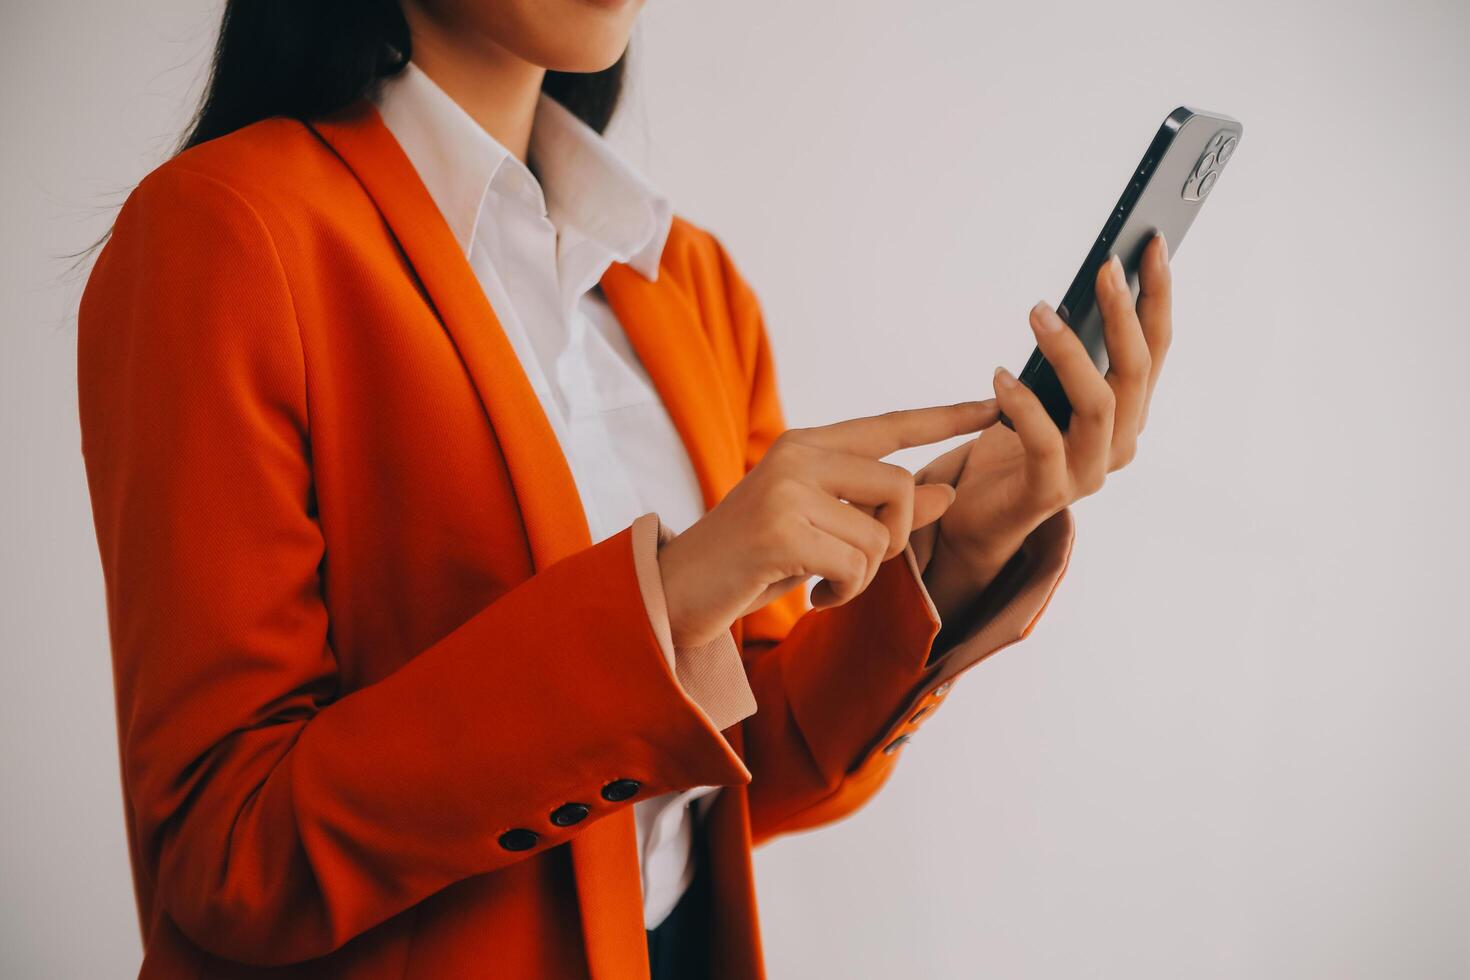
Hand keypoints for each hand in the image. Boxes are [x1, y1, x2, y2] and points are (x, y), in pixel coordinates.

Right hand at [658, 402, 1001, 647]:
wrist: (677, 592)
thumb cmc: (751, 561)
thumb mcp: (823, 529)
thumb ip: (879, 508)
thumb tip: (947, 490)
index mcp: (807, 445)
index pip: (891, 425)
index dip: (945, 417)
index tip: (992, 405)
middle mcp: (798, 455)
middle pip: (901, 487)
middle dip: (897, 539)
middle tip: (856, 566)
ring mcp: (787, 490)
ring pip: (880, 535)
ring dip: (863, 576)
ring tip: (824, 584)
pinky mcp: (780, 530)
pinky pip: (854, 565)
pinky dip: (843, 592)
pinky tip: (812, 597)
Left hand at [918, 233, 1173, 618]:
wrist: (982, 516)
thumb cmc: (1014, 444)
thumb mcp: (1048, 393)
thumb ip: (1067, 357)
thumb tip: (1068, 296)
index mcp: (1129, 413)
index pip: (1157, 346)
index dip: (1157, 295)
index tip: (1151, 243)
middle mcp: (1120, 442)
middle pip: (1137, 371)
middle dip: (1123, 315)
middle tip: (1102, 268)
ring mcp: (1089, 472)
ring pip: (1099, 404)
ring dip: (1070, 352)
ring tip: (1038, 312)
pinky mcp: (1048, 493)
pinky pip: (1043, 444)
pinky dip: (1023, 405)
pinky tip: (1001, 375)